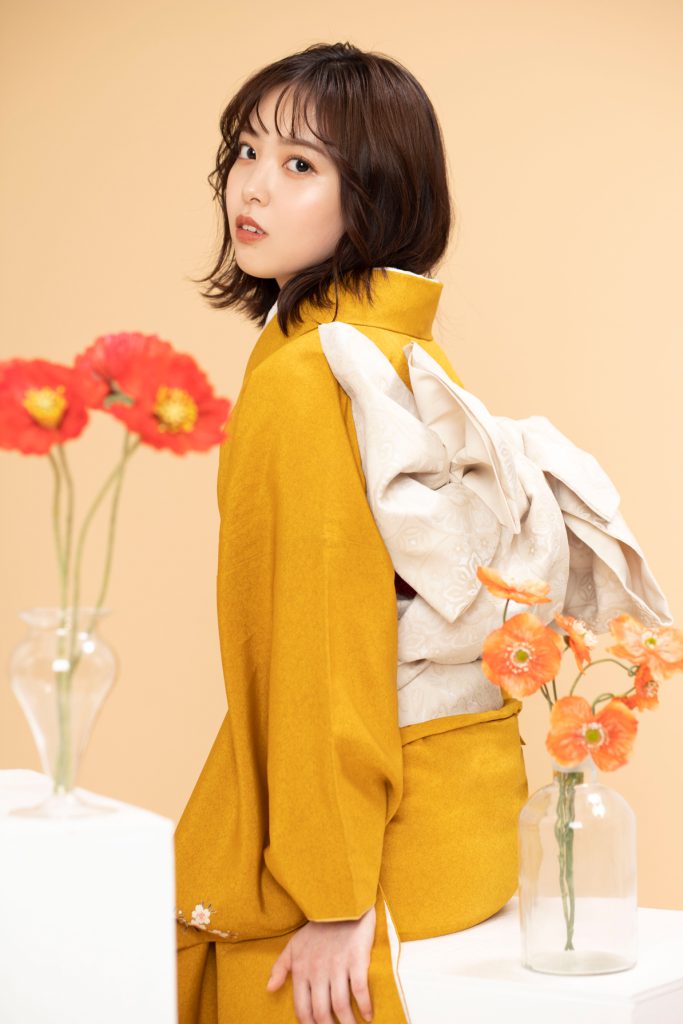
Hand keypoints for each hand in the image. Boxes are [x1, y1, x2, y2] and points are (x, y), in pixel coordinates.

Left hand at [266, 904, 375, 1023]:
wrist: (340, 901)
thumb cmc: (317, 926)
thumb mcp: (294, 944)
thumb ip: (280, 967)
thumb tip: (269, 988)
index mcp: (301, 970)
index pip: (302, 1009)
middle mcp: (317, 971)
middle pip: (321, 1012)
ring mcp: (337, 965)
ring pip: (340, 1006)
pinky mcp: (356, 958)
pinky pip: (359, 990)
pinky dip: (365, 1006)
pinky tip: (369, 1015)